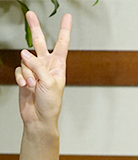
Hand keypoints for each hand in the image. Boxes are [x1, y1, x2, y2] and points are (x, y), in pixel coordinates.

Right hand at [14, 11, 71, 126]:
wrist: (39, 117)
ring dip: (27, 73)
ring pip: (25, 60)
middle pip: (39, 42)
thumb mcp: (49, 83)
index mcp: (59, 66)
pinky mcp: (24, 76)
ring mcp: (34, 70)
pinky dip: (21, 78)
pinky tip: (25, 86)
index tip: (67, 17)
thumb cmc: (51, 103)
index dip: (64, 30)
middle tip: (30, 14)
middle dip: (34, 28)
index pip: (62, 44)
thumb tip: (25, 53)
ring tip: (32, 85)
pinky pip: (19, 70)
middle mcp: (47, 65)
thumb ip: (38, 66)